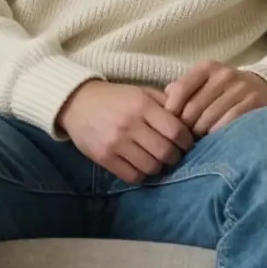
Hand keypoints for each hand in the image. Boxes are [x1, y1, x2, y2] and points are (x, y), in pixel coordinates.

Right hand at [57, 80, 194, 184]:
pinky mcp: (104, 157)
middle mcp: (130, 124)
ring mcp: (116, 142)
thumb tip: (190, 117)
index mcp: (142, 105)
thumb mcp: (142, 92)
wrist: (76, 103)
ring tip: (157, 160)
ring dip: (159, 167)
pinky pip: (132, 175)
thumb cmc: (115, 98)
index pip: (176, 131)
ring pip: (151, 167)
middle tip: (173, 154)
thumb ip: (166, 102)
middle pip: (166, 152)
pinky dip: (141, 174)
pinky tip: (141, 165)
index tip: (186, 143)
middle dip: (175, 156)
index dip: (187, 141)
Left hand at [164, 61, 266, 135]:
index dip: (171, 111)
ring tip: (198, 139)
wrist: (261, 89)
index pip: (180, 90)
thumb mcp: (203, 84)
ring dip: (200, 133)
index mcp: (207, 67)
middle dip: (185, 127)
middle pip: (193, 108)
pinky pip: (226, 124)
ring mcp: (240, 88)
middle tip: (184, 137)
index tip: (170, 124)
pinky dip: (217, 135)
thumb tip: (164, 102)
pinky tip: (215, 139)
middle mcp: (224, 74)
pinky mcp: (253, 103)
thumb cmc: (223, 91)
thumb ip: (182, 90)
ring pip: (208, 119)